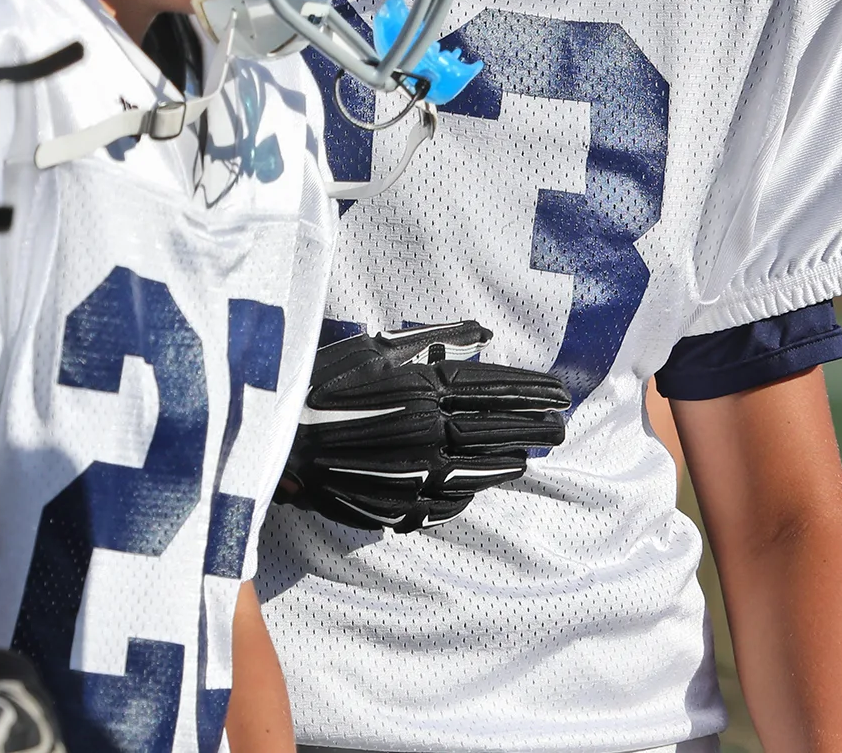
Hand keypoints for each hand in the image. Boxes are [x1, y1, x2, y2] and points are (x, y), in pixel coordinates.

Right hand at [283, 321, 568, 532]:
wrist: (279, 442)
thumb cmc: (324, 384)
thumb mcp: (376, 346)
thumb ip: (435, 337)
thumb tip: (485, 334)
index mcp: (427, 389)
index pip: (496, 390)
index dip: (532, 392)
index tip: (561, 393)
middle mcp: (431, 433)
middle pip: (498, 431)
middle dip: (535, 428)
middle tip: (562, 428)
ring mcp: (419, 474)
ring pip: (481, 471)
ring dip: (509, 462)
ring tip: (527, 457)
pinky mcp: (402, 506)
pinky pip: (449, 501)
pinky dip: (468, 492)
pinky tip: (478, 485)